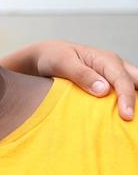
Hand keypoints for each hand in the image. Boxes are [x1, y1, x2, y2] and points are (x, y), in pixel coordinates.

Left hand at [2, 40, 136, 119]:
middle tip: (136, 118)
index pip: (122, 80)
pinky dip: (128, 102)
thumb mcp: (63, 63)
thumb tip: (104, 90)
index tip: (126, 116)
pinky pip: (125, 91)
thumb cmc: (53, 57)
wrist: (46, 55)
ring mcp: (114, 74)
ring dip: (136, 101)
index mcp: (106, 59)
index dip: (127, 98)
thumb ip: (82, 75)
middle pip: (137, 82)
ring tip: (134, 119)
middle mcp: (115, 66)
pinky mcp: (110, 83)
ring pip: (135, 86)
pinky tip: (124, 115)